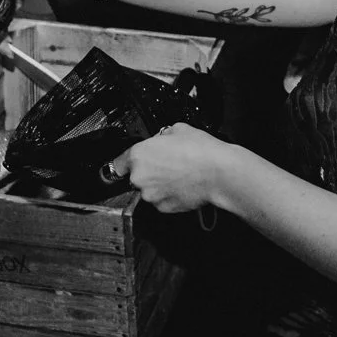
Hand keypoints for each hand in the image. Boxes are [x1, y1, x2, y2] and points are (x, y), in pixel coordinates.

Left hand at [110, 123, 233, 213]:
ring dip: (159, 184)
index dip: (126, 163)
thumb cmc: (201, 151)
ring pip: (149, 190)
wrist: (219, 173)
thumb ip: (161, 137)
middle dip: (149, 171)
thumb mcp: (178, 129)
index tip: (127, 165)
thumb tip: (161, 140)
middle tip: (168, 164)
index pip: (118, 163)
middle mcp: (140, 177)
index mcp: (139, 154)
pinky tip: (183, 185)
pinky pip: (161, 200)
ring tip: (179, 174)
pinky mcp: (163, 208)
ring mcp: (151, 195)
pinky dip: (169, 195)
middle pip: (136, 176)